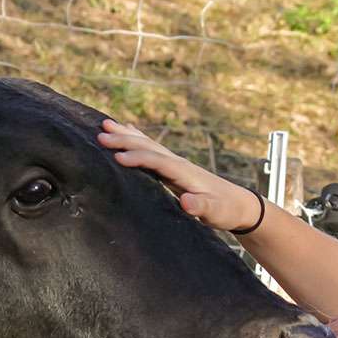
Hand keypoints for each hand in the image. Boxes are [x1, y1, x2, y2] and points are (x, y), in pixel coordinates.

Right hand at [98, 119, 262, 232]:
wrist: (237, 205)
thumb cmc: (225, 210)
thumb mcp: (215, 213)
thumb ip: (201, 207)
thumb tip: (187, 202)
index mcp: (185, 172)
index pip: (157, 161)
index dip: (138, 158)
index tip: (116, 158)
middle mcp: (178, 163)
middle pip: (148, 147)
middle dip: (125, 140)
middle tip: (100, 134)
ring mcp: (175, 163)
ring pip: (147, 144)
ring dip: (126, 135)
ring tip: (104, 124)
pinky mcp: (172, 168)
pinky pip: (150, 149)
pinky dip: (136, 138)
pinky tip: (126, 130)